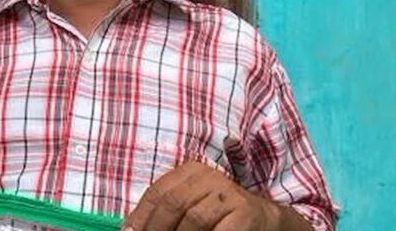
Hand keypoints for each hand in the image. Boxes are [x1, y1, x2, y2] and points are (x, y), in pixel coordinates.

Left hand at [122, 161, 279, 230]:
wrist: (264, 219)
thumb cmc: (219, 216)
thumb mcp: (192, 204)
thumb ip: (166, 212)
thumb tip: (131, 229)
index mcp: (191, 171)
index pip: (158, 192)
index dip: (140, 216)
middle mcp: (209, 176)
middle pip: (172, 203)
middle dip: (156, 228)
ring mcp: (228, 193)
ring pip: (193, 218)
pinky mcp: (244, 213)